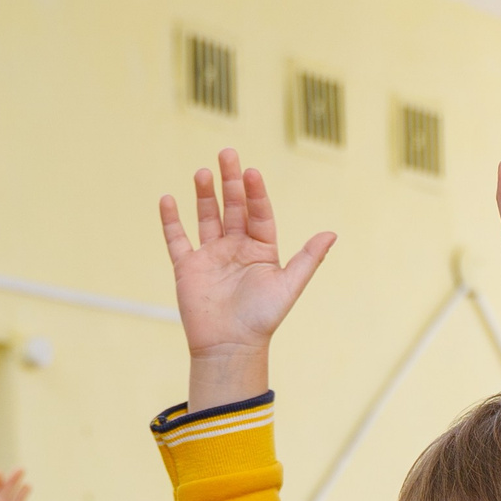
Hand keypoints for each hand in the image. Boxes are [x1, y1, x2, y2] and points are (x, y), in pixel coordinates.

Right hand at [158, 150, 337, 408]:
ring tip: (203, 172)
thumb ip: (308, 259)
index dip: (256, 192)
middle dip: (230, 182)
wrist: (231, 346)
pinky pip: (177, 238)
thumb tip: (332, 233)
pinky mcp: (187, 267)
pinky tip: (168, 198)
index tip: (252, 172)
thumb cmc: (263, 319)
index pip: (259, 213)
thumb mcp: (289, 286)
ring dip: (205, 195)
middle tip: (227, 154)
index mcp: (261, 250)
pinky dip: (171, 220)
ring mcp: (211, 256)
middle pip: (233, 208)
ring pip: (207, 217)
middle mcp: (236, 249)